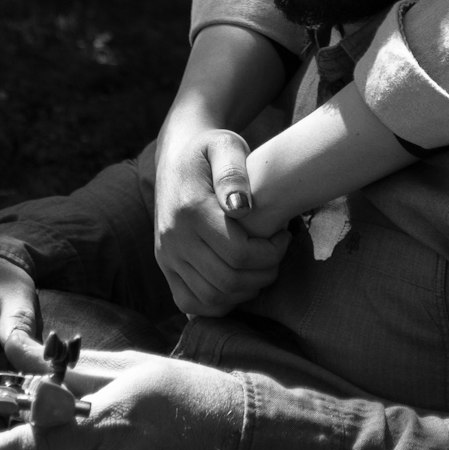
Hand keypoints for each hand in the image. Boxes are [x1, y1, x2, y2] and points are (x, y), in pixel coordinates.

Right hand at [153, 127, 288, 316]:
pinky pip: (191, 303)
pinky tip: (239, 282)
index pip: (239, 254)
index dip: (271, 253)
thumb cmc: (210, 150)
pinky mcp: (165, 266)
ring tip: (261, 266)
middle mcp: (173, 238)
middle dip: (264, 273)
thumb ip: (233, 172)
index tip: (284, 235)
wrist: (176, 156)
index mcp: (191, 210)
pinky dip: (219, 303)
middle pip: (228, 280)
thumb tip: (241, 207)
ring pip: (212, 298)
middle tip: (278, 253)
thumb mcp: (225, 146)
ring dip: (246, 290)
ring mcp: (166, 256)